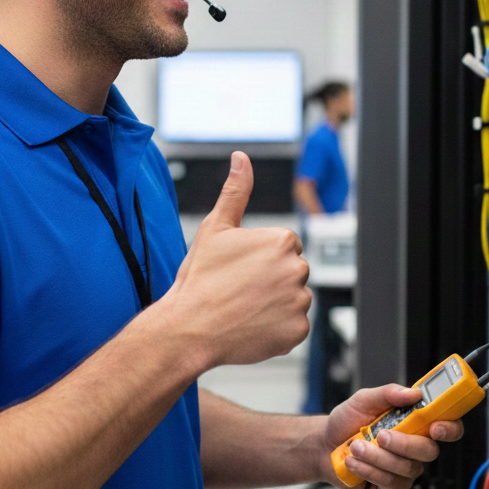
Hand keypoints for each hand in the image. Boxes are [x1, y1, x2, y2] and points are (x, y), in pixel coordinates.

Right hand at [163, 152, 310, 367]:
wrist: (189, 328)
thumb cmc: (200, 278)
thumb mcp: (215, 228)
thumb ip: (235, 191)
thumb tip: (241, 158)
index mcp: (282, 240)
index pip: (285, 246)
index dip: (260, 258)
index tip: (239, 269)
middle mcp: (298, 268)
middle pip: (292, 271)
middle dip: (272, 279)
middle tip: (239, 290)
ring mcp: (299, 302)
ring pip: (293, 298)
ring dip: (275, 303)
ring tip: (243, 308)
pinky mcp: (297, 330)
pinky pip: (293, 325)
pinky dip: (277, 327)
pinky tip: (252, 325)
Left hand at [323, 385, 464, 488]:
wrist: (324, 444)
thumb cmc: (346, 421)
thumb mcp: (363, 399)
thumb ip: (388, 394)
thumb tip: (413, 392)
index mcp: (413, 422)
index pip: (445, 425)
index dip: (449, 428)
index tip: (436, 427)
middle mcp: (413, 446)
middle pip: (429, 451)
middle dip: (404, 444)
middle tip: (380, 436)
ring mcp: (404, 468)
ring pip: (407, 468)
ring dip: (377, 457)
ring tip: (356, 447)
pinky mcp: (391, 486)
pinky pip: (391, 482)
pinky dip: (369, 470)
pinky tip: (354, 462)